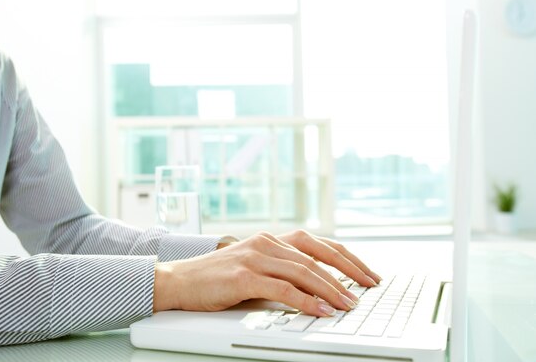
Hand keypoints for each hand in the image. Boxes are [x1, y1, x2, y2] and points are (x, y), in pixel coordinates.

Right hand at [153, 230, 380, 316]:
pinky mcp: (244, 275)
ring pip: (304, 271)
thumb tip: (317, 291)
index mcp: (271, 239)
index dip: (346, 258)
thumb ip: (280, 272)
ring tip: (349, 304)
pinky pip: (283, 288)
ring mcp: (255, 257)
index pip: (318, 244)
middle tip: (369, 287)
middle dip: (348, 271)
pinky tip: (321, 310)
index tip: (366, 273)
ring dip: (331, 289)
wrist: (179, 280)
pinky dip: (306, 300)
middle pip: (317, 255)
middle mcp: (266, 243)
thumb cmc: (216, 279)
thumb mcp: (253, 269)